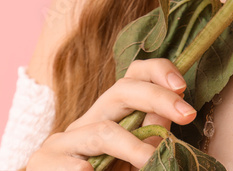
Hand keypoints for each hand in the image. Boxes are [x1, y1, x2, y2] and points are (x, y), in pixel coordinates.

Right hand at [26, 58, 197, 169]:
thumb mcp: (131, 156)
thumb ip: (148, 134)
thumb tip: (173, 111)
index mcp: (108, 116)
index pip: (133, 77)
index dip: (158, 72)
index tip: (182, 87)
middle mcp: (86, 121)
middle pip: (121, 91)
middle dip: (157, 97)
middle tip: (188, 115)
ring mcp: (64, 142)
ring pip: (102, 132)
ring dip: (132, 147)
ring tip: (149, 162)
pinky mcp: (44, 163)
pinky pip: (70, 163)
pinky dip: (80, 169)